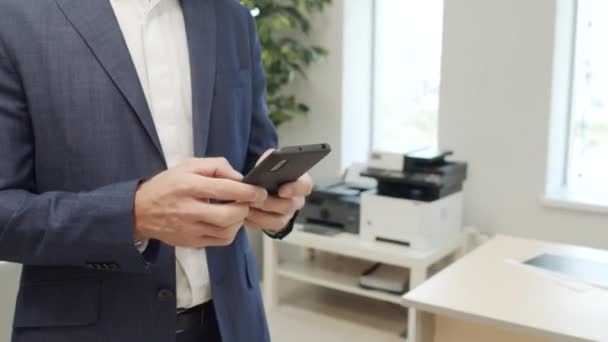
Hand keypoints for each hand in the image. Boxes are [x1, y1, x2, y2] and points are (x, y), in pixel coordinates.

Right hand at [134, 158, 267, 247]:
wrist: (140, 211)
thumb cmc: (168, 185)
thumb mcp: (189, 165)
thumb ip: (216, 166)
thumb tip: (240, 177)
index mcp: (189, 186)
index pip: (225, 189)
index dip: (248, 191)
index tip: (259, 191)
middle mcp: (189, 209)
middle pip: (229, 215)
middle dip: (245, 208)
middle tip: (249, 202)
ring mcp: (190, 229)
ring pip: (227, 231)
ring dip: (239, 221)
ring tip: (236, 210)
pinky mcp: (192, 242)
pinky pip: (221, 241)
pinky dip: (230, 232)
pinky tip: (227, 222)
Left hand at [245, 151, 312, 231]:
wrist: (262, 185)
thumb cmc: (269, 172)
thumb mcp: (271, 160)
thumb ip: (271, 159)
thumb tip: (266, 164)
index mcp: (301, 183)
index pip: (305, 186)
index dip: (295, 189)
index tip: (281, 190)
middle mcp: (297, 201)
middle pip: (289, 206)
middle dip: (271, 203)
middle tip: (256, 200)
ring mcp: (287, 214)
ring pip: (278, 220)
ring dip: (261, 215)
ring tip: (247, 207)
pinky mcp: (275, 223)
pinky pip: (267, 227)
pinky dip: (254, 221)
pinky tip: (244, 215)